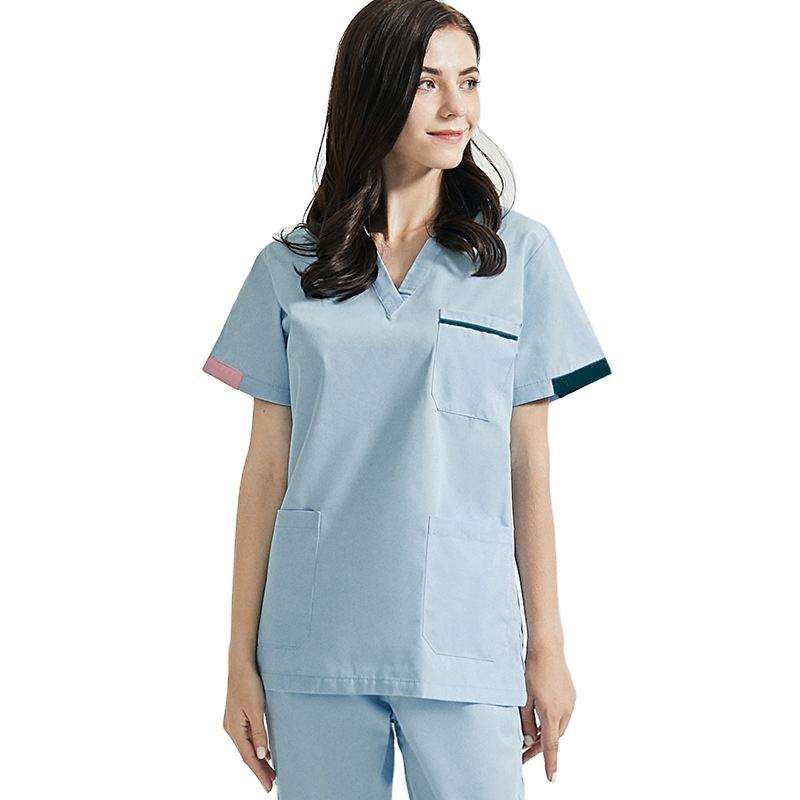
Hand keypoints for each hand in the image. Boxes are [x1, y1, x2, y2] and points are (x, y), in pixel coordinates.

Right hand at [223, 663, 275, 791]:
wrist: (240, 664)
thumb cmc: (249, 684)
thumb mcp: (257, 709)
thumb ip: (259, 733)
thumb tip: (261, 756)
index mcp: (235, 729)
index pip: (249, 758)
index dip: (259, 773)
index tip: (269, 786)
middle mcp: (231, 728)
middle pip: (247, 755)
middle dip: (259, 769)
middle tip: (273, 782)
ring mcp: (233, 722)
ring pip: (246, 747)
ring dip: (258, 759)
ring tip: (271, 770)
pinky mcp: (237, 716)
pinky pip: (246, 737)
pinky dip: (255, 747)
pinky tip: (264, 750)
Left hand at [519, 645, 575, 780]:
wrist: (547, 648)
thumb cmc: (532, 671)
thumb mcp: (523, 698)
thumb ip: (526, 722)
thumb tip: (530, 740)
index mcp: (551, 712)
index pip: (551, 745)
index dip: (550, 763)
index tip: (552, 778)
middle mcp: (564, 710)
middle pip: (554, 737)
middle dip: (540, 748)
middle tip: (523, 754)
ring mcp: (570, 703)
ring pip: (559, 726)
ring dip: (547, 733)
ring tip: (530, 737)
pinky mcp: (571, 696)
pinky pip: (563, 715)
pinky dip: (552, 721)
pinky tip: (541, 718)